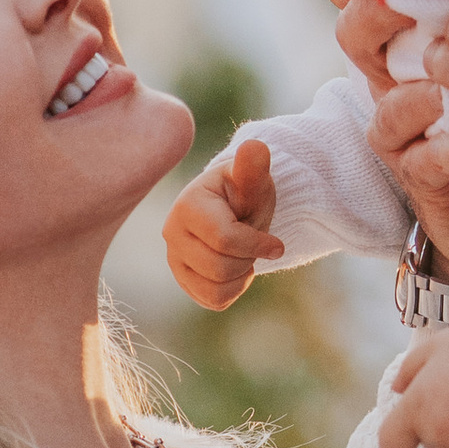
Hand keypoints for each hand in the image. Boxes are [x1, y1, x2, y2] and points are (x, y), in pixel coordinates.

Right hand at [163, 138, 280, 309]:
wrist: (238, 209)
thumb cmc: (246, 191)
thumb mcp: (254, 180)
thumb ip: (254, 167)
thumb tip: (254, 146)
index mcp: (187, 205)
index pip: (225, 240)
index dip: (257, 245)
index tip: (277, 244)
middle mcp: (171, 233)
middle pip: (220, 268)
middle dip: (248, 259)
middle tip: (253, 243)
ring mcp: (174, 258)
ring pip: (216, 289)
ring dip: (241, 276)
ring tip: (244, 255)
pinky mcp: (182, 279)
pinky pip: (213, 301)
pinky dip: (233, 290)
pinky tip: (235, 268)